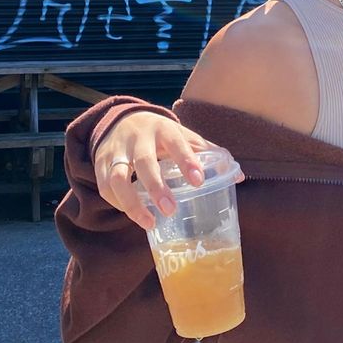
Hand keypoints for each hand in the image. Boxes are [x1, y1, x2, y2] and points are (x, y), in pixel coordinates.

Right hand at [94, 110, 245, 229]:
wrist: (121, 120)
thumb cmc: (161, 135)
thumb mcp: (183, 136)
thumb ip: (207, 154)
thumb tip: (240, 176)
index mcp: (164, 129)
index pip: (177, 142)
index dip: (187, 161)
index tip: (199, 181)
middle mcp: (139, 138)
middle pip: (144, 161)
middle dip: (156, 187)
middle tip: (171, 209)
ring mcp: (117, 151)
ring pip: (118, 177)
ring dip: (132, 202)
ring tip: (150, 222)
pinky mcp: (102, 165)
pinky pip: (106, 187)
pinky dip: (119, 204)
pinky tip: (135, 215)